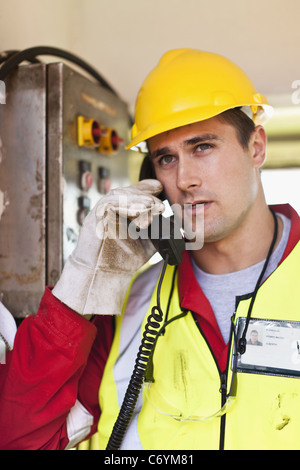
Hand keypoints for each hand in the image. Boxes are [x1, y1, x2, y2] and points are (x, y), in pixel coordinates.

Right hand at [52, 180, 164, 314]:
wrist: (105, 276)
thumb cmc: (123, 260)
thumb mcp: (148, 243)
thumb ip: (160, 231)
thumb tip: (177, 223)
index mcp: (122, 212)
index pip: (133, 192)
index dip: (146, 187)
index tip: (160, 187)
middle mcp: (111, 209)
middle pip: (127, 191)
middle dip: (146, 196)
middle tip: (161, 206)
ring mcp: (101, 213)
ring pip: (118, 195)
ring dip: (137, 200)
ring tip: (151, 207)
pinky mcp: (94, 219)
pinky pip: (108, 205)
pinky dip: (124, 206)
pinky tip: (137, 212)